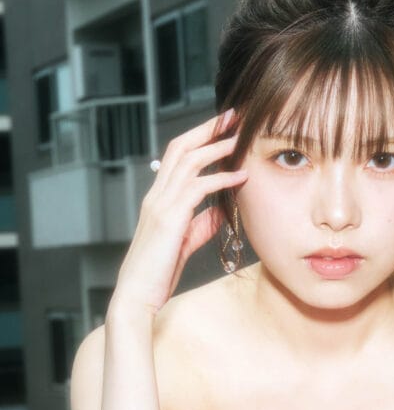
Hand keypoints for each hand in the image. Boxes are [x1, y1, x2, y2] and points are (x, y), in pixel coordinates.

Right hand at [111, 111, 247, 316]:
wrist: (137, 294)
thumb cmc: (158, 272)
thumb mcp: (186, 241)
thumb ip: (203, 222)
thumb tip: (224, 208)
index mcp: (159, 198)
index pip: (178, 155)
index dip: (200, 137)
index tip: (223, 126)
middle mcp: (157, 195)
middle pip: (182, 147)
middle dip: (208, 129)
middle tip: (233, 115)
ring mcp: (161, 204)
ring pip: (189, 161)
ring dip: (217, 147)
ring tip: (240, 137)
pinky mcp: (169, 218)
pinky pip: (198, 189)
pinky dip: (221, 180)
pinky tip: (240, 177)